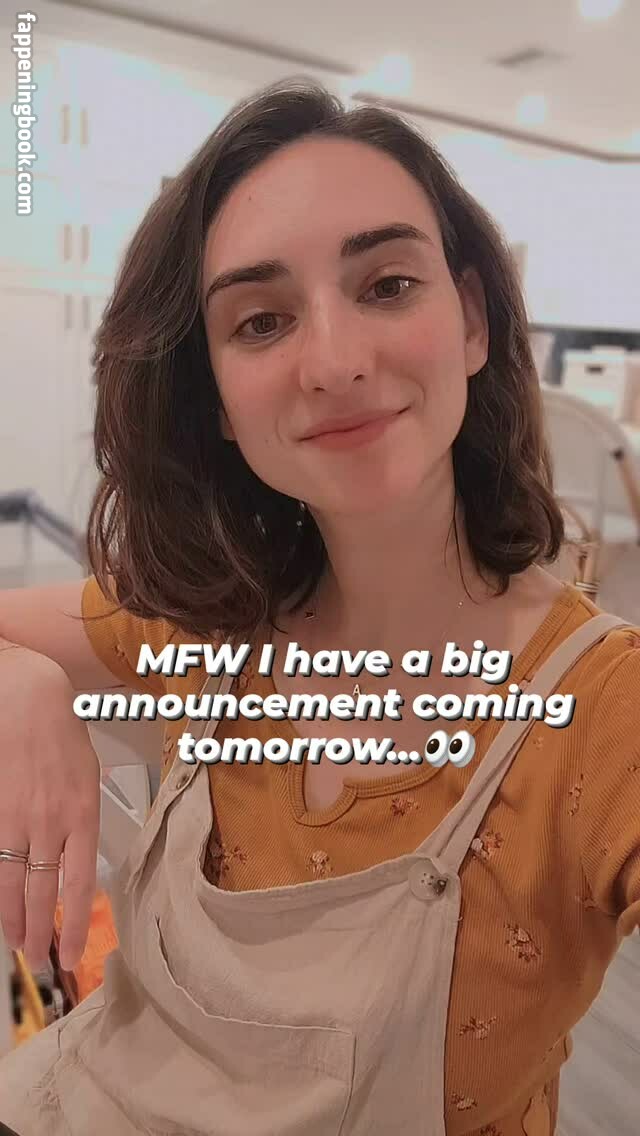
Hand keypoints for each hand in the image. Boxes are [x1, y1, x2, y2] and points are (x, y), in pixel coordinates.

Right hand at [0, 647, 99, 971]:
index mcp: (82, 814)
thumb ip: (82, 819)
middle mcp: (48, 822)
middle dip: (38, 932)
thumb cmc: (60, 729)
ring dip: (12, 918)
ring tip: (16, 942)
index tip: (72, 954)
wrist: (25, 696)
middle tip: (39, 958)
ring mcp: (14, 818)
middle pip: (39, 892)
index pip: (78, 885)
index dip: (73, 925)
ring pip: (9, 882)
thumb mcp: (88, 776)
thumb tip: (77, 856)